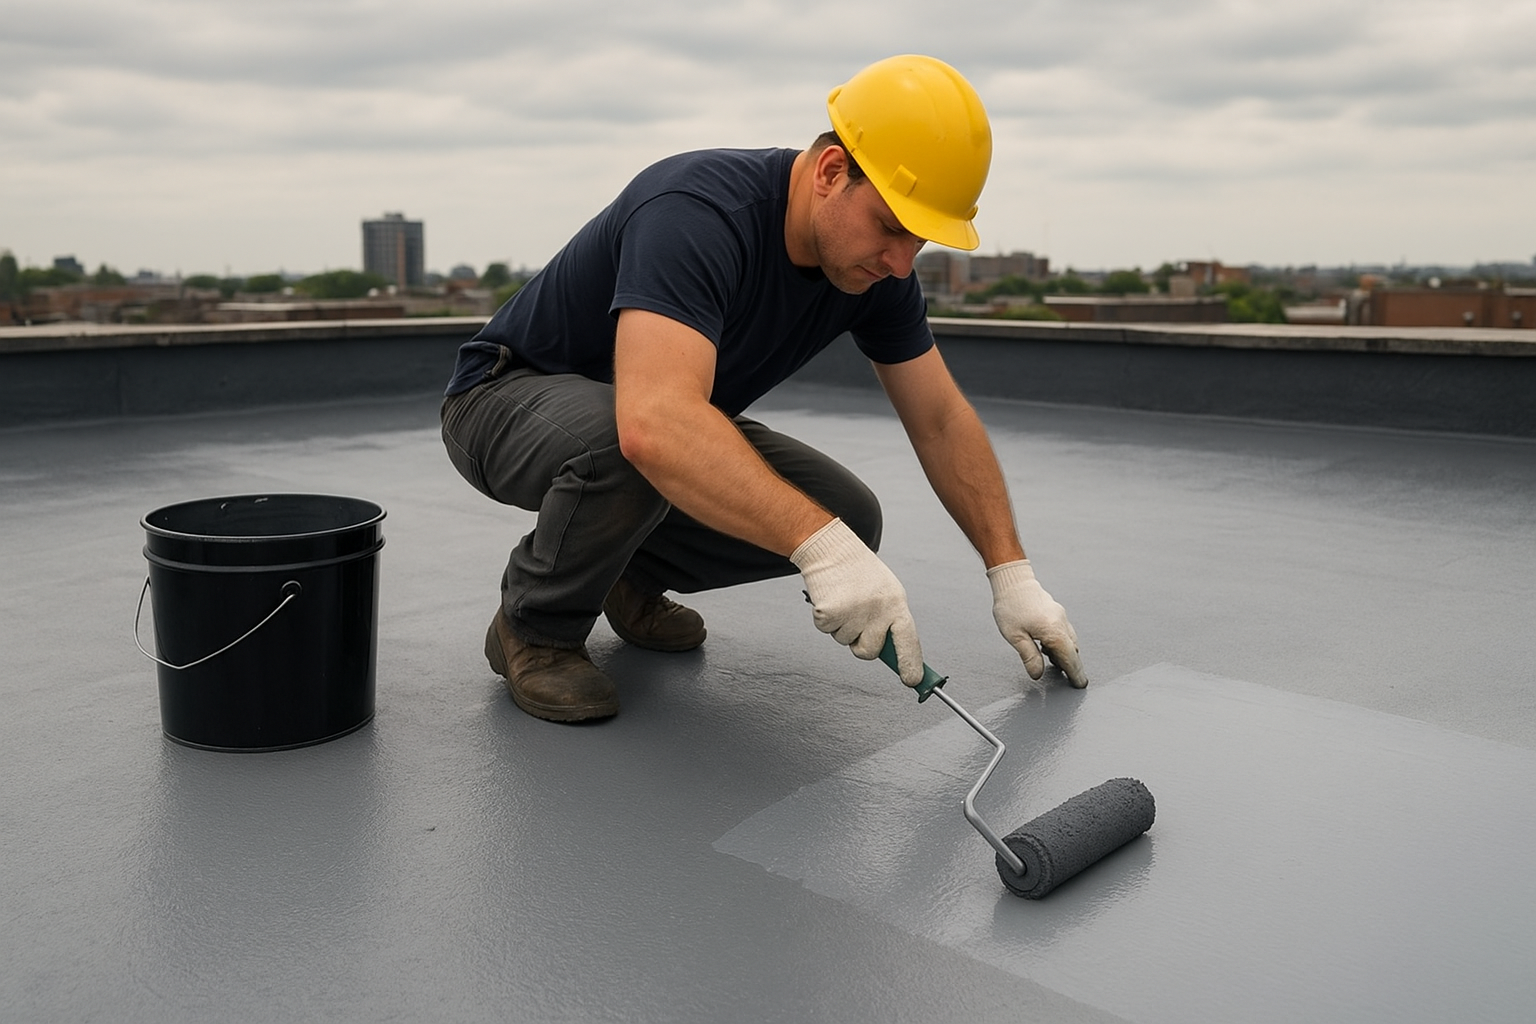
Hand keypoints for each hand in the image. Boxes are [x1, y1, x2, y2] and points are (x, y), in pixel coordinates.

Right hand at [790, 518, 924, 685]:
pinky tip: (831, 598)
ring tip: (844, 599)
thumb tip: (893, 656)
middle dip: (860, 643)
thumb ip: (890, 622)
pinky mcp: (830, 612)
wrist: (832, 548)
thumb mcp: (885, 593)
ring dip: (841, 626)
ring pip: (844, 641)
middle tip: (856, 618)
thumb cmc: (859, 573)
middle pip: (869, 652)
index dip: (910, 664)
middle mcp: (878, 609)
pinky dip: (825, 618)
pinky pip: (826, 630)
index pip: (908, 641)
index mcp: (896, 603)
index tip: (912, 680)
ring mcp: (854, 612)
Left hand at [987, 559, 1086, 687]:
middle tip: (1070, 679)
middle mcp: (1062, 624)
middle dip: (1072, 666)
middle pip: (1073, 651)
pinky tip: (1048, 647)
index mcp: (1054, 633)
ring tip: (1054, 664)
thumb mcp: (1016, 637)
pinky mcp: (1056, 612)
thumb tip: (1037, 674)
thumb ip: (1029, 657)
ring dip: (1066, 654)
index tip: (1080, 684)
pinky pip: (1065, 632)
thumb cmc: (1011, 607)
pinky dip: (1061, 643)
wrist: (1012, 580)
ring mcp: (1060, 617)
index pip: (1070, 659)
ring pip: (1069, 641)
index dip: (1075, 674)